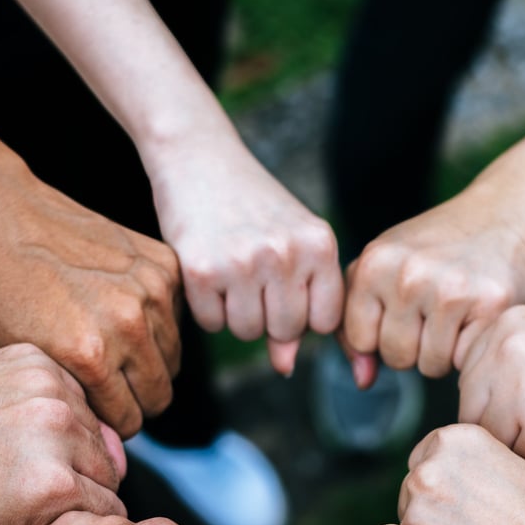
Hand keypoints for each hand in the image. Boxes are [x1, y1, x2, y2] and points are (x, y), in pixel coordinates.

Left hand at [0, 172, 181, 438]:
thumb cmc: (10, 294)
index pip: (130, 419)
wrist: (11, 222)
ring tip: (120, 346)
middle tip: (118, 385)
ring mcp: (152, 291)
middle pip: (160, 395)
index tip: (105, 410)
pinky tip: (128, 310)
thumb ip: (74, 396)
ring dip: (151, 360)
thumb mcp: (29, 360)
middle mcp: (128, 325)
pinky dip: (158, 321)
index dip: (115, 421)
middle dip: (139, 398)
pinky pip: (178, 318)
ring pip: (173, 359)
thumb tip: (111, 427)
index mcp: (90, 356)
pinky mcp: (165, 266)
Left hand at [0, 344, 125, 524]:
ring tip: (31, 457)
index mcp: (51, 485)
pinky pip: (77, 396)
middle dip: (85, 485)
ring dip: (76, 447)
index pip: (112, 510)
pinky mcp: (37, 362)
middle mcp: (58, 430)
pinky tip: (25, 425)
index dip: (85, 521)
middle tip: (39, 490)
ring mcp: (48, 389)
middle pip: (112, 470)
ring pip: (98, 431)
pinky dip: (62, 412)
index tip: (54, 519)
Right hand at [148, 133, 342, 374]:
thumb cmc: (254, 206)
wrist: (199, 157)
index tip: (288, 291)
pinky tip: (208, 270)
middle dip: (269, 317)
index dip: (305, 315)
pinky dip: (207, 307)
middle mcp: (286, 253)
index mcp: (320, 245)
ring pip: (248, 332)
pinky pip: (212, 324)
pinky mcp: (202, 270)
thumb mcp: (291, 245)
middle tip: (254, 277)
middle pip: (286, 331)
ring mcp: (243, 262)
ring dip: (236, 314)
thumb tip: (285, 367)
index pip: (325, 322)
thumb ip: (302, 303)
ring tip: (231, 271)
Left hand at [342, 184, 524, 383]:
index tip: (400, 309)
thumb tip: (363, 381)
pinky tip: (474, 316)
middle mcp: (408, 277)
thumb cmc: (432, 250)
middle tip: (432, 310)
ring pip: (430, 366)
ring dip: (442, 351)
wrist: (498, 215)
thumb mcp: (381, 269)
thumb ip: (355, 325)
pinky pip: (464, 361)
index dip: (381, 334)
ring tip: (452, 313)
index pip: (361, 342)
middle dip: (413, 345)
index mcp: (373, 265)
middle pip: (396, 358)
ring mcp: (450, 291)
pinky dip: (469, 349)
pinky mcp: (490, 305)